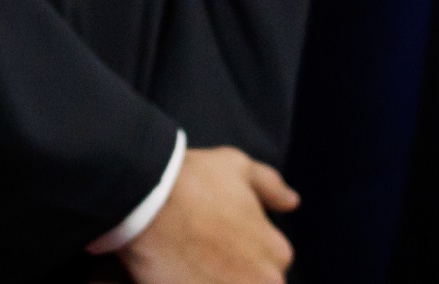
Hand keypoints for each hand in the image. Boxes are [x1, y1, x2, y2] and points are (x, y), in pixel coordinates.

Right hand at [118, 145, 299, 283]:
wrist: (145, 200)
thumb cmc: (192, 180)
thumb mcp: (236, 167)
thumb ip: (269, 184)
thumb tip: (292, 202)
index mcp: (277, 252)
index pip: (271, 267)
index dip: (243, 256)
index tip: (219, 245)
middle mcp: (265, 281)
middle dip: (232, 276)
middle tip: (202, 257)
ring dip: (214, 281)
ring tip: (190, 268)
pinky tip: (178, 276)